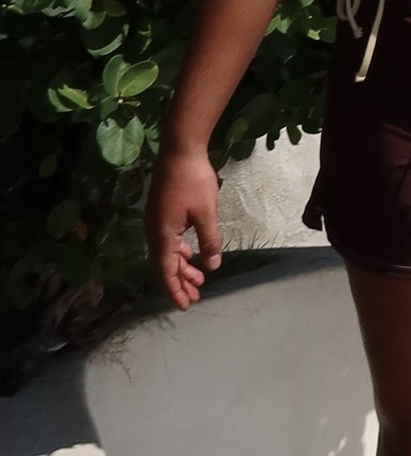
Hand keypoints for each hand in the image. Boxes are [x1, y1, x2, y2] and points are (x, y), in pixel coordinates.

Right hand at [147, 144, 223, 307]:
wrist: (179, 150)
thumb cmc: (194, 181)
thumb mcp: (206, 213)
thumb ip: (209, 241)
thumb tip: (212, 267)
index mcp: (161, 235)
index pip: (166, 271)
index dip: (174, 290)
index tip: (185, 306)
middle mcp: (153, 232)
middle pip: (164, 265)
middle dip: (178, 283)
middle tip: (194, 297)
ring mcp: (155, 222)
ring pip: (167, 253)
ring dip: (180, 268)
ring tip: (198, 280)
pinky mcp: (161, 213)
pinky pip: (168, 241)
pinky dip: (179, 252)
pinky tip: (190, 255)